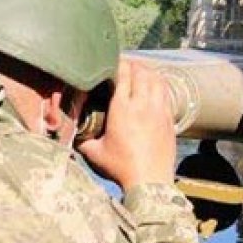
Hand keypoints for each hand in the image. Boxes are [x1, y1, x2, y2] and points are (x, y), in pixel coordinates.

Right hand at [78, 59, 176, 188]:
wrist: (150, 181)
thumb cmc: (122, 167)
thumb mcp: (95, 153)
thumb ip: (83, 139)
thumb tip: (73, 133)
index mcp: (123, 109)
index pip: (123, 75)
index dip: (118, 64)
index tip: (112, 62)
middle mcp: (143, 105)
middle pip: (142, 72)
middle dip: (133, 65)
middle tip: (125, 64)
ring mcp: (159, 111)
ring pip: (157, 80)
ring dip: (148, 72)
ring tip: (140, 72)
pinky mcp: (169, 119)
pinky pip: (166, 93)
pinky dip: (159, 85)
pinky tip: (154, 88)